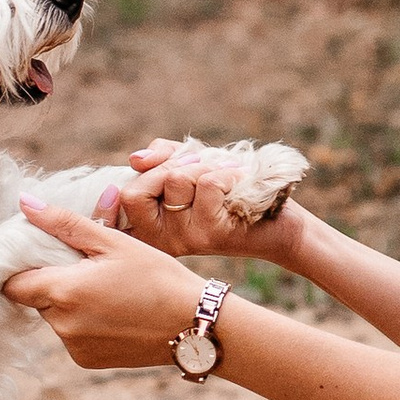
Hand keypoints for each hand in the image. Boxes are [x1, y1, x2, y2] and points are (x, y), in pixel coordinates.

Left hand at [5, 198, 207, 371]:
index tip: (44, 255)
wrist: (194, 324)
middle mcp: (61, 326)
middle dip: (53, 280)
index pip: (13, 283)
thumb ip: (64, 224)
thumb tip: (24, 204)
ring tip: (108, 289)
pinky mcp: (88, 361)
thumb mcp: (113, 242)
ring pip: (55, 317)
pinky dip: (84, 322)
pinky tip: (114, 311)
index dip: (22, 267)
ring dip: (69, 302)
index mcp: (63, 292)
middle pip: (35, 298)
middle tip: (88, 266)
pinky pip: (72, 336)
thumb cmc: (157, 276)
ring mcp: (74, 347)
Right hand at [110, 138, 299, 264]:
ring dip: (204, 165)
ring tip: (223, 174)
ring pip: (175, 180)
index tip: (139, 169)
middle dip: (169, 165)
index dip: (121, 188)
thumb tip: (135, 159)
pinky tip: (239, 181)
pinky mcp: (211, 233)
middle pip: (136, 192)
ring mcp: (185, 239)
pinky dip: (227, 171)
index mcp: (152, 227)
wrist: (279, 222)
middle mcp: (162, 239)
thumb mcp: (191, 167)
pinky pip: (208, 183)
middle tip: (197, 164)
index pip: (119, 203)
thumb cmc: (231, 191)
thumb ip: (162, 159)